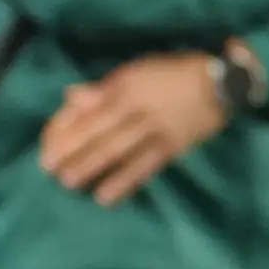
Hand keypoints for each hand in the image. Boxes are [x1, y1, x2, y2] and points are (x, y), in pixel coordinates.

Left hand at [39, 51, 225, 205]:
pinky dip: (124, 182)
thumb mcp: (136, 71)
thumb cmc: (172, 75)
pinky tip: (105, 196)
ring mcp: (156, 127)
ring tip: (69, 183)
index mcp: (125, 86)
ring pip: (119, 149)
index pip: (88, 108)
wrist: (222, 83)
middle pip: (99, 130)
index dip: (65, 127)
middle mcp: (138, 106)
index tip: (45, 143)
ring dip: (92, 166)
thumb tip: (69, 97)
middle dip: (71, 149)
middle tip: (47, 167)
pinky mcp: (172, 147)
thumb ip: (103, 88)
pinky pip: (145, 166)